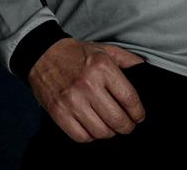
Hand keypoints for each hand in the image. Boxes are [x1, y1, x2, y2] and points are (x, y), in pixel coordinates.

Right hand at [27, 37, 147, 142]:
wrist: (42, 54)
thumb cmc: (77, 54)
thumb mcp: (104, 49)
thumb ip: (127, 59)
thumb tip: (144, 68)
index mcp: (103, 68)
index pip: (129, 99)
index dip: (138, 113)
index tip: (139, 116)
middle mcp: (88, 85)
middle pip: (117, 119)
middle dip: (127, 126)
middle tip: (127, 125)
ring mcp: (72, 100)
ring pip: (100, 131)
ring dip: (109, 133)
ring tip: (110, 127)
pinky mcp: (58, 112)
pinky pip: (81, 136)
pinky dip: (90, 136)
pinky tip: (92, 128)